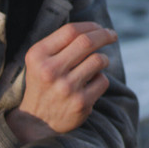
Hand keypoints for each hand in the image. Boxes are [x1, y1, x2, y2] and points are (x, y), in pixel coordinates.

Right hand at [7, 22, 115, 143]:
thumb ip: (60, 43)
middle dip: (104, 35)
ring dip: (103, 59)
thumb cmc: (43, 83)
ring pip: (98, 60)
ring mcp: (66, 87)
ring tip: (98, 63)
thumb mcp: (40, 60)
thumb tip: (94, 28)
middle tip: (112, 35)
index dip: (90, 26)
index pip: (70, 31)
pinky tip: (91, 84)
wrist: (36, 121)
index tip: (99, 27)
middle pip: (87, 42)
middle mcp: (50, 70)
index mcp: (38, 55)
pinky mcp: (81, 103)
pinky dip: (100, 78)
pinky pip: (102, 80)